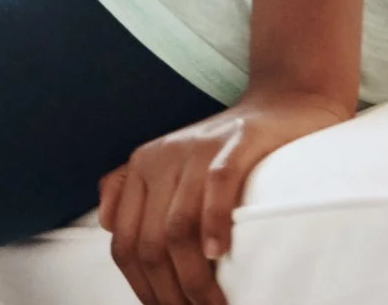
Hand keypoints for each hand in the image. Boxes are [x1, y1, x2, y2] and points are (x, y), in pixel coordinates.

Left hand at [98, 88, 352, 304]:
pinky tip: (218, 253)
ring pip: (179, 225)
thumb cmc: (228, 147)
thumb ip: (133, 190)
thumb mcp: (173, 166)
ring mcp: (198, 149)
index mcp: (141, 168)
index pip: (124, 242)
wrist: (283, 100)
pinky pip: (217, 186)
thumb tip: (105, 224)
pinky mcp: (237, 143)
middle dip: (169, 292)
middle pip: (150, 241)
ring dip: (194, 278)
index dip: (140, 288)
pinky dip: (214, 223)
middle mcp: (161, 158)